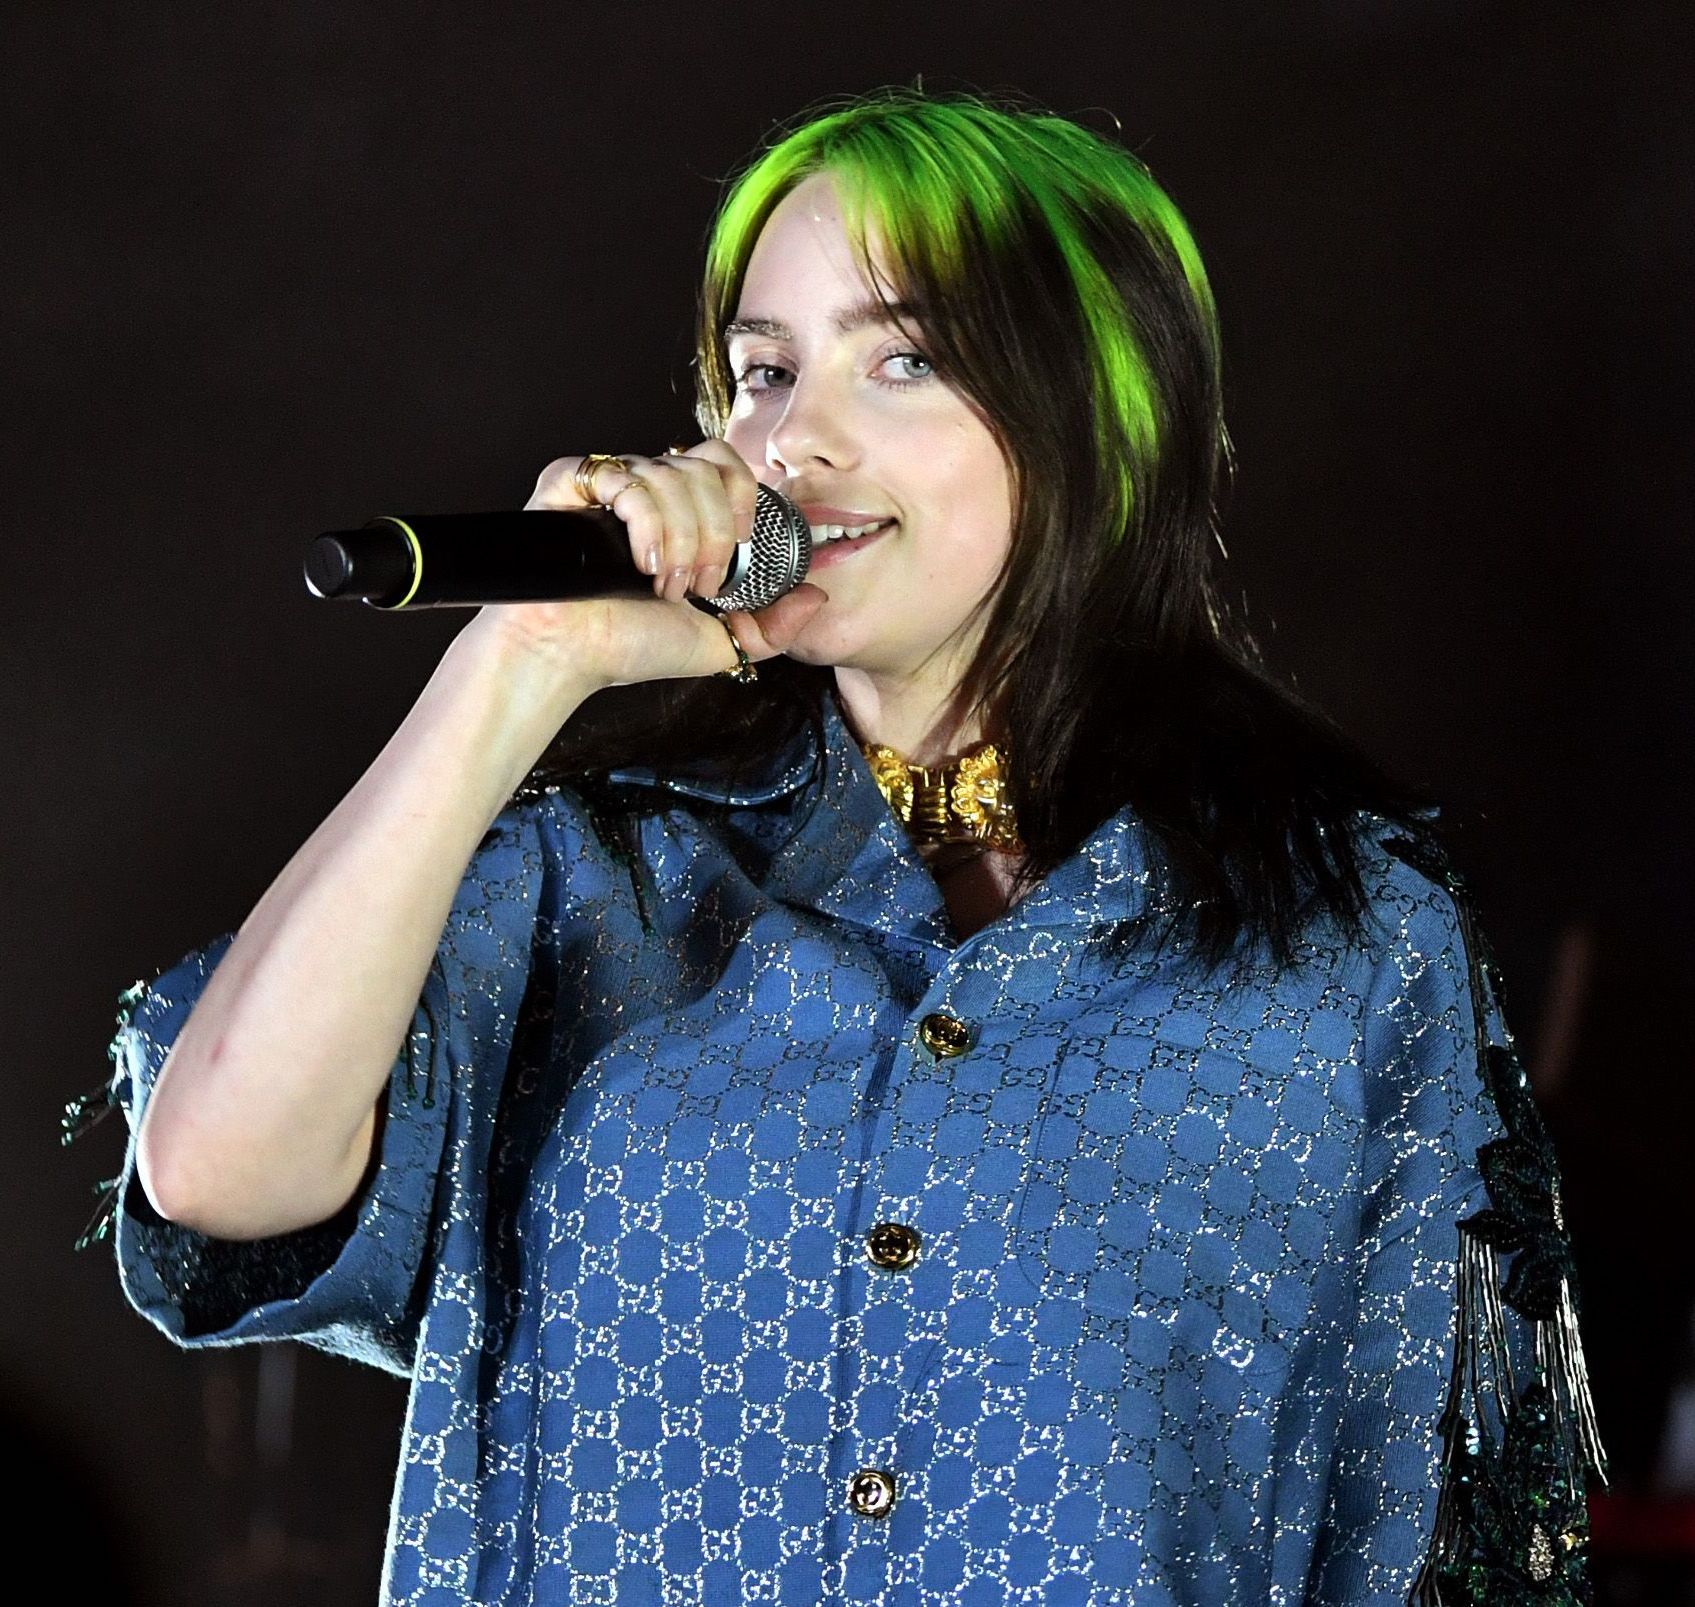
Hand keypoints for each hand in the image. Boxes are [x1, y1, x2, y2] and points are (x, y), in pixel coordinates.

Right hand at [456, 440, 827, 689]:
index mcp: (681, 512)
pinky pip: (629, 477)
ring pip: (672, 474)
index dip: (741, 499)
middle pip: (706, 466)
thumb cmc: (629, 647)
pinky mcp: (572, 480)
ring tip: (661, 583)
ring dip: (681, 540)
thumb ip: (774, 625)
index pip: (724, 464)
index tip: (739, 552)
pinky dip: (647, 526)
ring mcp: (611, 482)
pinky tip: (639, 564)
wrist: (570, 656)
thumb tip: (816, 597)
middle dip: (715, 532)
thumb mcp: (719, 641)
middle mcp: (647, 489)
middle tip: (698, 583)